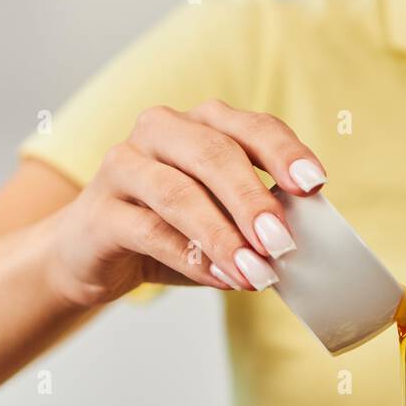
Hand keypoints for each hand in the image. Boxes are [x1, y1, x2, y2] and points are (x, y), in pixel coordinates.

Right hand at [46, 100, 326, 306]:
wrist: (90, 255)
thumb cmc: (166, 233)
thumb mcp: (218, 222)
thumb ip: (252, 223)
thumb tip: (297, 246)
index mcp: (199, 125)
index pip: (250, 127)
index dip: (284, 153)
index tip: (315, 185)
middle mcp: (160, 131)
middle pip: (214, 154)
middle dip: (253, 200)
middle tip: (283, 241)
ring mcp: (124, 166)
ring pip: (179, 194)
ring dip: (223, 237)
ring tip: (255, 273)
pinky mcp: (100, 211)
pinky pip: (150, 232)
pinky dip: (191, 258)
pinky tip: (221, 280)